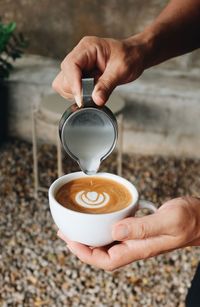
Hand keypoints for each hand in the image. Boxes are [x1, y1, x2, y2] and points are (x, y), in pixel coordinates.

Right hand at [52, 35, 147, 105]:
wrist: (135, 56)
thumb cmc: (130, 57)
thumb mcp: (121, 70)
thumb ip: (107, 85)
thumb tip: (96, 100)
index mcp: (87, 48)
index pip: (71, 65)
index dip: (73, 83)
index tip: (81, 99)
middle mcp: (79, 56)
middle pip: (64, 77)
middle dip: (76, 90)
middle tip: (93, 95)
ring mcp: (78, 66)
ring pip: (64, 84)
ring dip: (76, 93)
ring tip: (94, 92)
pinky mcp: (80, 76)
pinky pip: (71, 89)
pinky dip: (79, 95)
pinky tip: (92, 93)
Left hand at [57, 197, 199, 270]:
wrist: (198, 218)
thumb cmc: (188, 220)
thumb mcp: (167, 220)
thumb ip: (143, 227)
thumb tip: (115, 230)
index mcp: (139, 248)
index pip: (106, 260)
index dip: (85, 254)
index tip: (71, 241)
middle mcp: (134, 246)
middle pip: (101, 254)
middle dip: (81, 246)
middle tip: (66, 232)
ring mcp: (136, 240)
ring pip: (107, 244)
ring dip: (90, 238)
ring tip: (76, 227)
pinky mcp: (138, 231)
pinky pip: (115, 233)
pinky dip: (103, 229)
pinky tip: (98, 221)